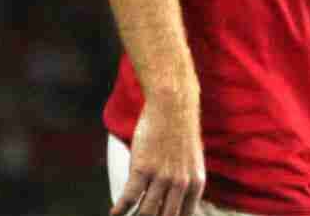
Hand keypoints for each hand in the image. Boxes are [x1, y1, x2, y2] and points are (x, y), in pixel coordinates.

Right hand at [111, 96, 205, 215]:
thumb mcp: (191, 160)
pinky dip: (119, 211)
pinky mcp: (143, 167)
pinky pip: (128, 198)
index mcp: (195, 183)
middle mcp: (181, 183)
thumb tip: (170, 203)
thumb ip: (185, 183)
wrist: (173, 104)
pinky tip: (114, 214)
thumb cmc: (180, 130)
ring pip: (146, 213)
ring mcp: (162, 176)